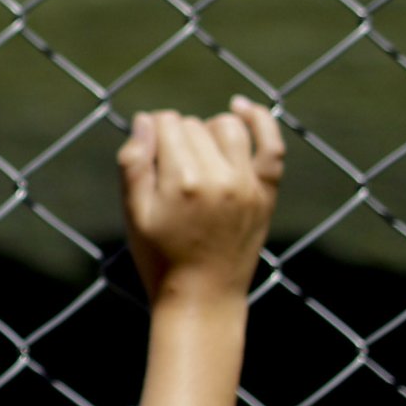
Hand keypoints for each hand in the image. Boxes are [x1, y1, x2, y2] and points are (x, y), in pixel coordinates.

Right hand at [119, 97, 284, 305]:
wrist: (201, 298)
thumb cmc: (160, 257)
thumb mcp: (134, 214)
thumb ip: (134, 163)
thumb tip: (144, 120)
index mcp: (182, 182)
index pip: (165, 124)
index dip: (152, 134)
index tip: (148, 157)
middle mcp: (219, 178)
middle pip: (193, 126)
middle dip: (176, 138)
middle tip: (168, 173)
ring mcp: (247, 185)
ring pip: (227, 127)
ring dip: (208, 131)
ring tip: (195, 154)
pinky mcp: (266, 194)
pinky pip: (272, 145)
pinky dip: (260, 120)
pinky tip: (240, 107)